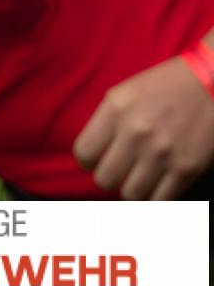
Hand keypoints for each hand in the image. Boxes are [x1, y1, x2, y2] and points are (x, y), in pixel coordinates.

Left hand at [72, 54, 213, 198]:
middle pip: (105, 179)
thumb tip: (91, 155)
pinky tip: (157, 183)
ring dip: (133, 187)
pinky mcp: (187, 169)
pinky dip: (156, 196)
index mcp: (116, 110)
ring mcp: (162, 154)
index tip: (96, 158)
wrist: (210, 86)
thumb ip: (106, 123)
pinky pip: (160, 200)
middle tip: (119, 169)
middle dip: (109, 176)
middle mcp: (136, 133)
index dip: (88, 160)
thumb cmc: (163, 88)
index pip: (84, 153)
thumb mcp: (124, 95)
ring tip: (139, 175)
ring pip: (131, 194)